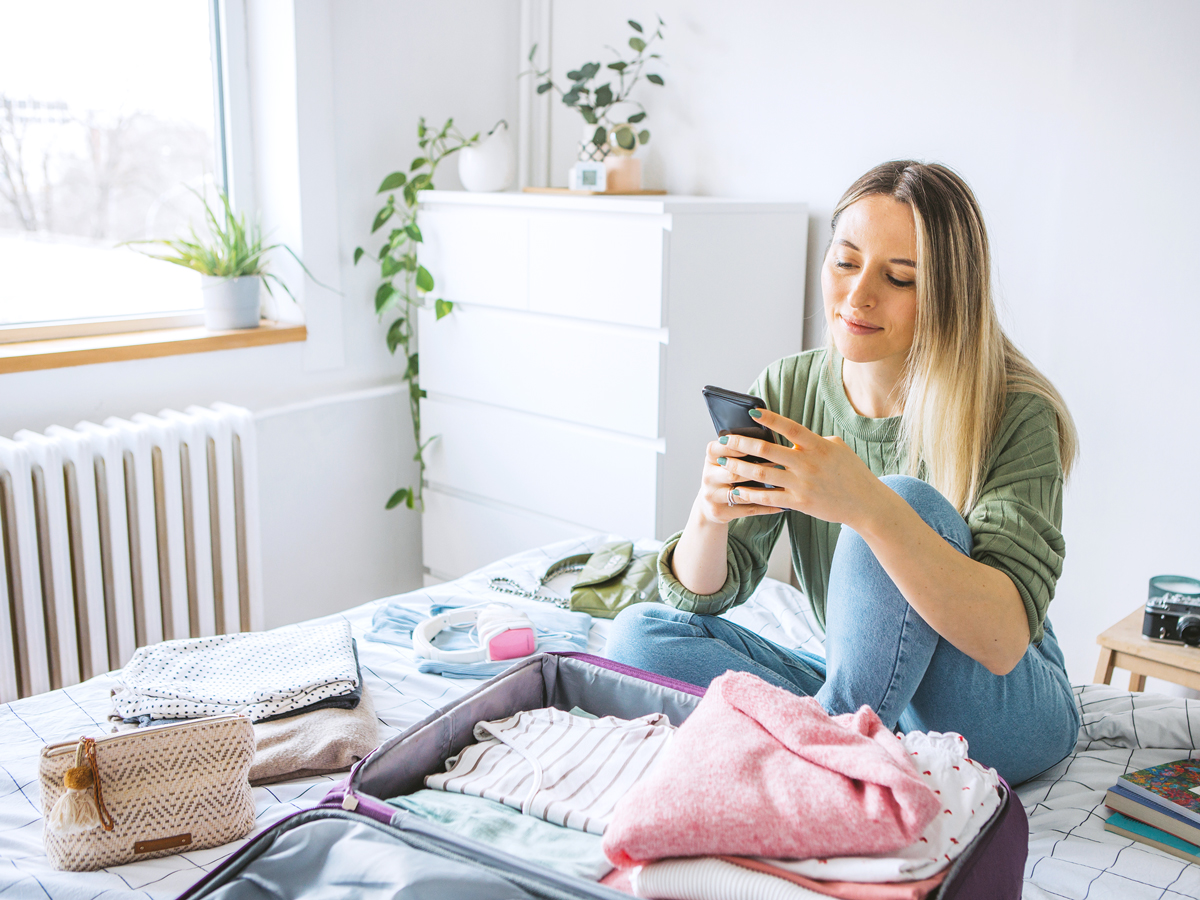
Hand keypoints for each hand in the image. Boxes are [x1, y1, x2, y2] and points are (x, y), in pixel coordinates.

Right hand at [694, 434, 783, 524]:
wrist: (711, 504)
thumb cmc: (725, 476)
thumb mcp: (726, 461)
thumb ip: (740, 450)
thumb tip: (768, 437)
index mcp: (710, 460)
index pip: (716, 449)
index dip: (734, 446)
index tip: (756, 443)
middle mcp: (708, 477)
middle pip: (732, 472)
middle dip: (756, 469)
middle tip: (779, 463)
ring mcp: (712, 496)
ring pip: (741, 493)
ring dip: (763, 490)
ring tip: (782, 485)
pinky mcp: (720, 511)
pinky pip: (747, 510)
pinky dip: (765, 508)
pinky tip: (780, 505)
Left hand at [716, 409, 886, 528]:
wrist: (866, 504)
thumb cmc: (852, 472)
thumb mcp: (838, 448)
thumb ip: (814, 440)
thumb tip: (793, 437)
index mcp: (818, 445)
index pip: (790, 428)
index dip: (770, 419)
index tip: (751, 411)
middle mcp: (808, 463)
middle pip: (767, 451)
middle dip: (741, 443)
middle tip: (723, 439)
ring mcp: (802, 484)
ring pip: (762, 474)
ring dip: (738, 467)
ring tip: (722, 462)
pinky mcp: (799, 502)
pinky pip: (768, 498)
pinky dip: (750, 494)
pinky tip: (736, 489)